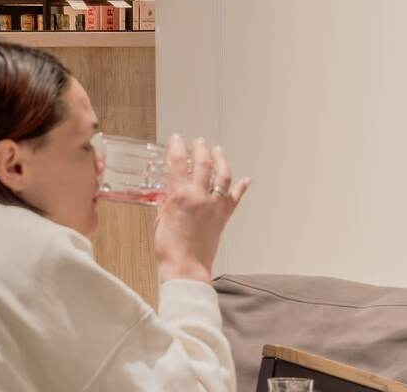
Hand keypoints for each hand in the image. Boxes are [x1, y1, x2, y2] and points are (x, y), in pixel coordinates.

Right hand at [153, 134, 249, 284]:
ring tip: (218, 152)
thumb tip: (169, 191)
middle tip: (199, 141)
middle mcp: (199, 196)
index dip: (177, 146)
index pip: (177, 162)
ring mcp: (214, 206)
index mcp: (179, 195)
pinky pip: (235, 199)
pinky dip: (241, 188)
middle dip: (200, 149)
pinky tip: (245, 180)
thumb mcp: (160, 217)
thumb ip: (166, 200)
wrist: (186, 267)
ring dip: (221, 161)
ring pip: (222, 176)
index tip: (177, 139)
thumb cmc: (170, 246)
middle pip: (202, 163)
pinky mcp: (223, 218)